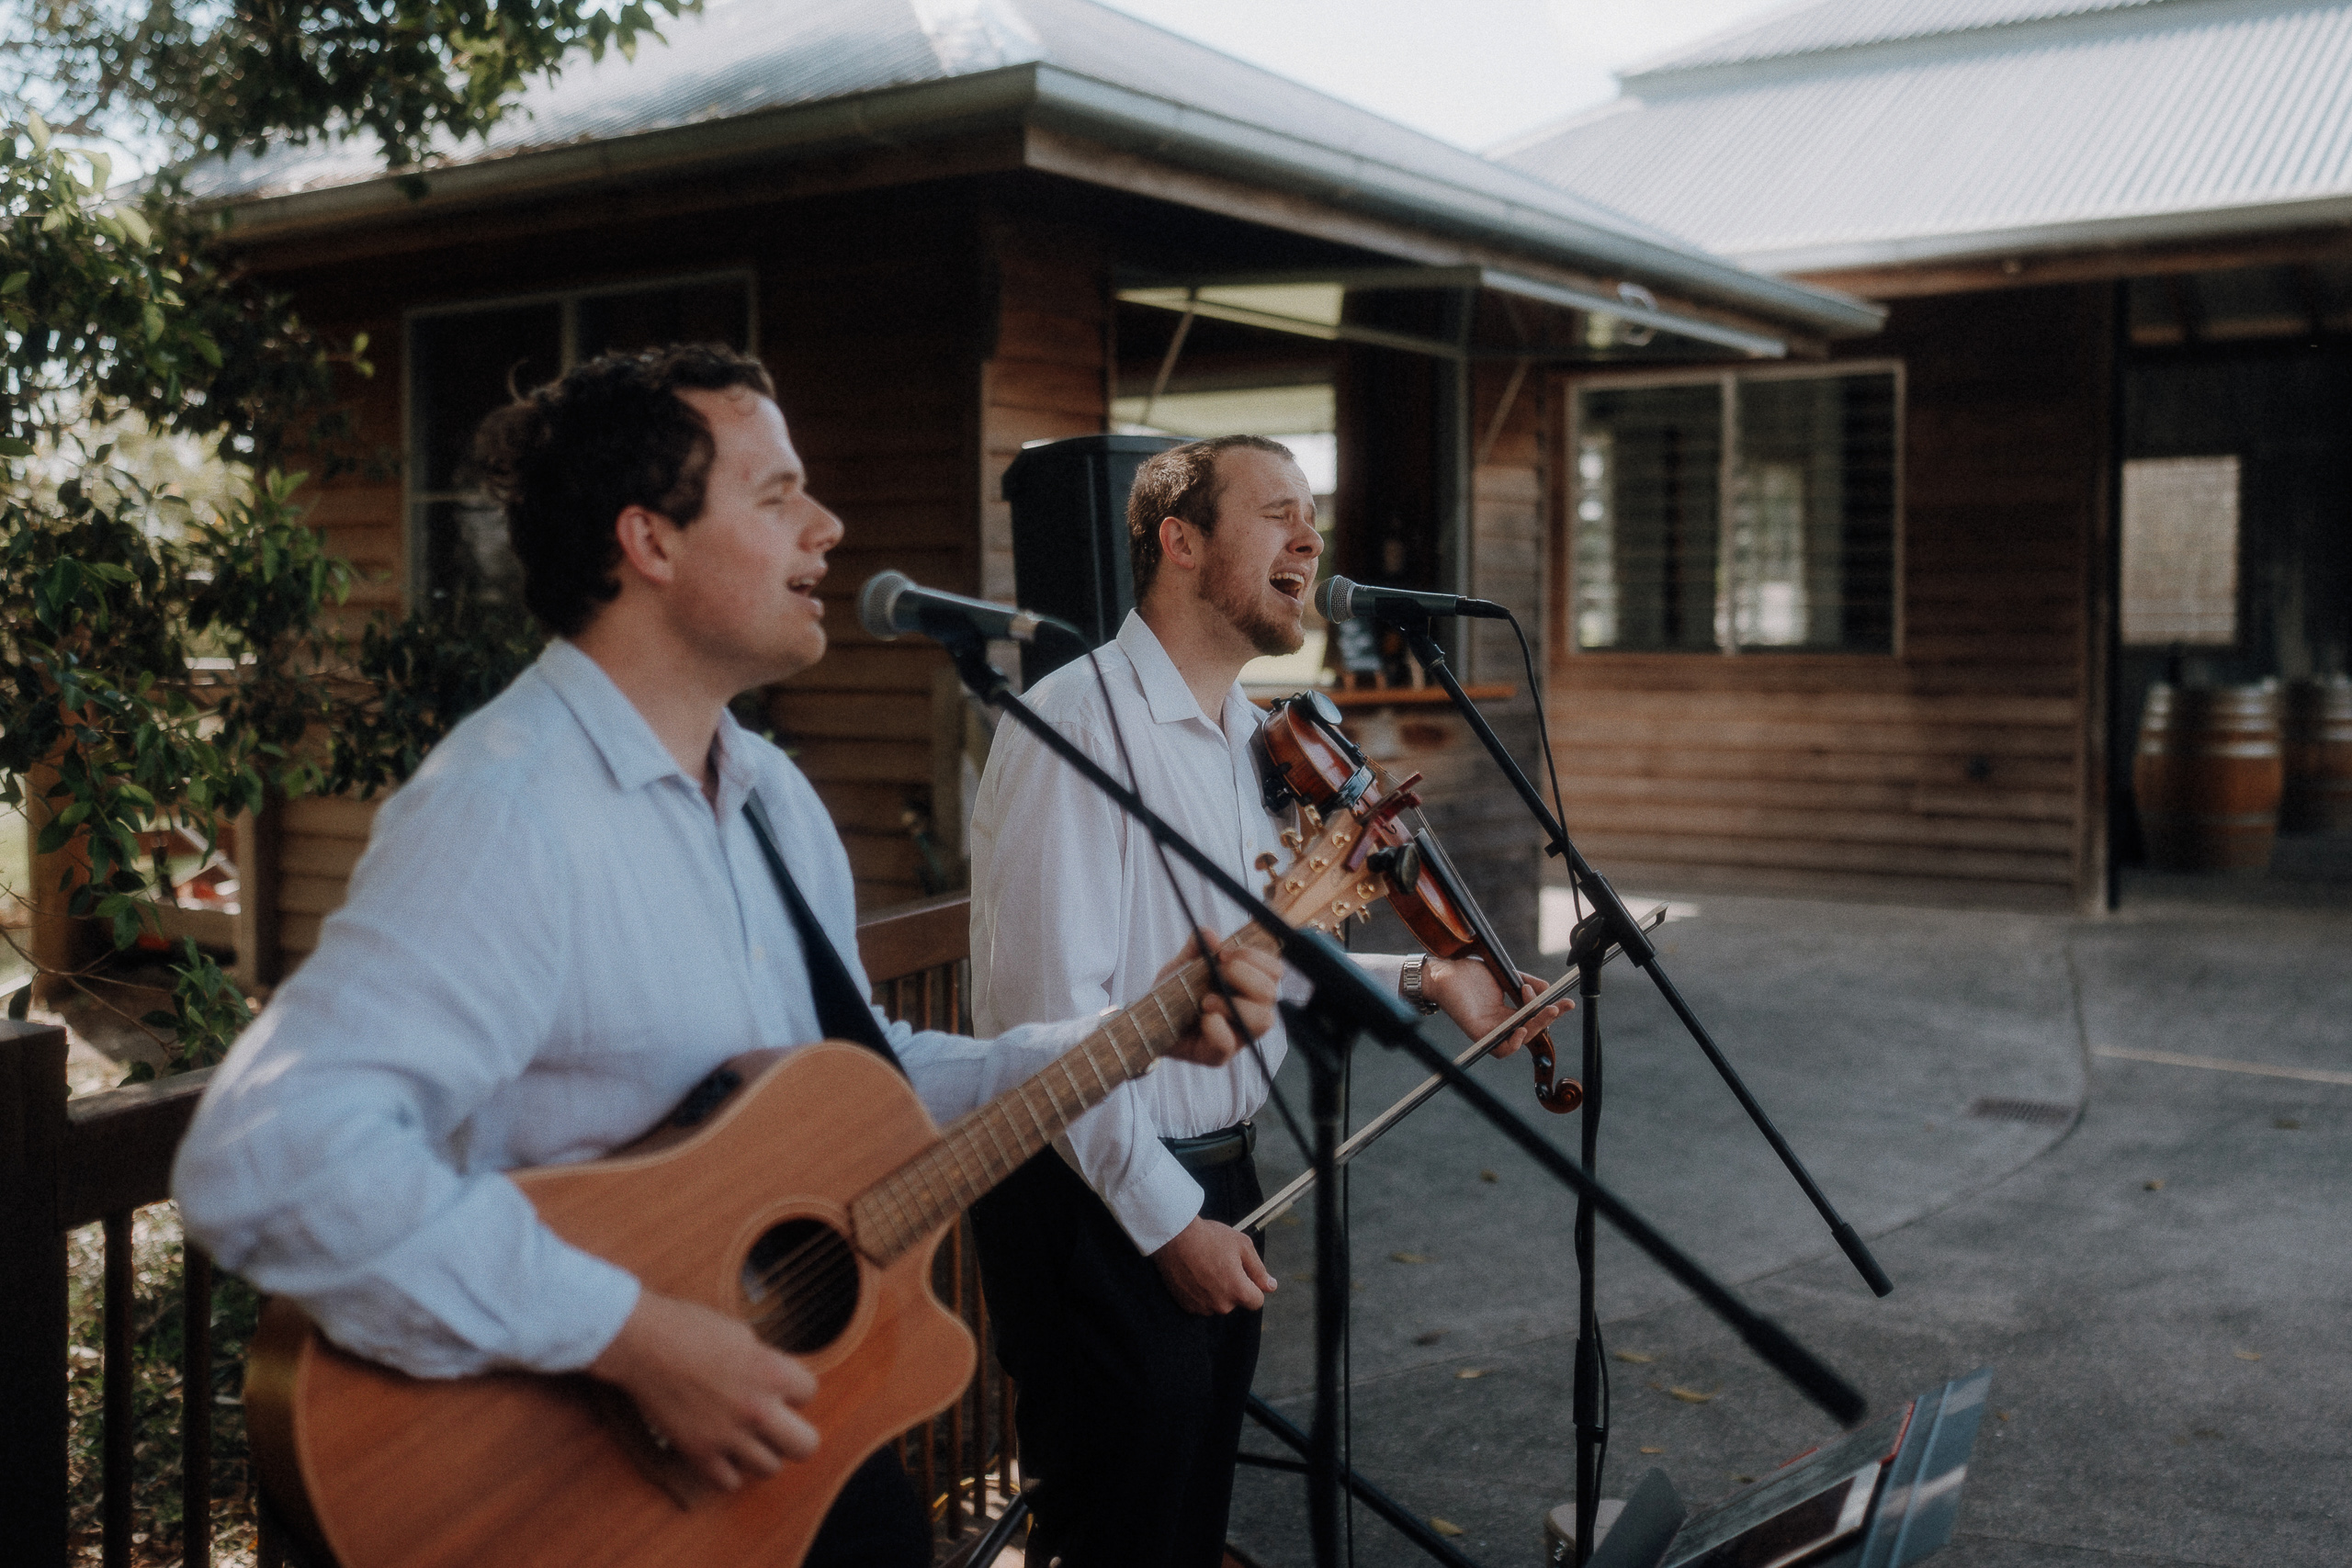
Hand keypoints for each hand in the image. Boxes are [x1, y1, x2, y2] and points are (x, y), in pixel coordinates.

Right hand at [589, 1290, 818, 1491]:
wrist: (644, 1343)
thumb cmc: (690, 1328)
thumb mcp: (743, 1335)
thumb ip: (766, 1364)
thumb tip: (777, 1382)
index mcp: (773, 1372)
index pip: (810, 1393)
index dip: (794, 1389)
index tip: (778, 1386)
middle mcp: (757, 1408)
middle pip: (806, 1446)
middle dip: (795, 1434)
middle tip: (779, 1425)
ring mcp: (728, 1435)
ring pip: (770, 1469)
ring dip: (762, 1453)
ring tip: (748, 1438)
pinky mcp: (699, 1452)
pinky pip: (729, 1483)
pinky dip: (729, 1472)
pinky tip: (723, 1453)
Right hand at [1152, 1215, 1278, 1314]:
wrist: (1175, 1236)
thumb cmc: (1210, 1238)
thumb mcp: (1242, 1246)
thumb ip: (1259, 1270)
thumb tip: (1271, 1286)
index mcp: (1238, 1291)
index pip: (1256, 1301)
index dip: (1253, 1285)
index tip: (1243, 1272)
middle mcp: (1221, 1305)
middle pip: (1236, 1301)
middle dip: (1233, 1286)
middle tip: (1221, 1262)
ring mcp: (1202, 1307)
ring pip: (1218, 1303)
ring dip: (1216, 1290)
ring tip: (1205, 1266)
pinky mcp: (1186, 1305)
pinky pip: (1201, 1303)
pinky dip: (1200, 1292)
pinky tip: (1194, 1273)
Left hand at [1154, 928, 1280, 1067]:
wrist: (1148, 1022)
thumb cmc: (1174, 992)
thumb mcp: (1182, 963)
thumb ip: (1196, 947)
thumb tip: (1210, 936)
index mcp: (1249, 987)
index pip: (1274, 971)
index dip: (1256, 958)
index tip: (1224, 953)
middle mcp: (1251, 1011)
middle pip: (1271, 993)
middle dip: (1244, 976)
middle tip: (1218, 971)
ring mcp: (1238, 1036)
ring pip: (1262, 1021)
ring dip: (1235, 1004)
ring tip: (1206, 1000)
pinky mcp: (1218, 1056)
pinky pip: (1228, 1044)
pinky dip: (1215, 1027)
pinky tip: (1202, 1019)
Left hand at [1421, 958, 1570, 1058]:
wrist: (1445, 970)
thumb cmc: (1470, 973)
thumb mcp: (1506, 975)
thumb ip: (1527, 983)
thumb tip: (1548, 989)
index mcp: (1507, 1012)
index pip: (1534, 1017)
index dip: (1552, 1011)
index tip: (1568, 1002)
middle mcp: (1500, 1023)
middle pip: (1531, 1029)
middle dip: (1548, 1018)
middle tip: (1559, 1005)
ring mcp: (1490, 1030)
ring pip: (1520, 1038)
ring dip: (1536, 1027)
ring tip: (1545, 1011)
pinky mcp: (1478, 1033)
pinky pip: (1500, 1048)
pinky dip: (1514, 1042)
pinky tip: (1522, 1029)